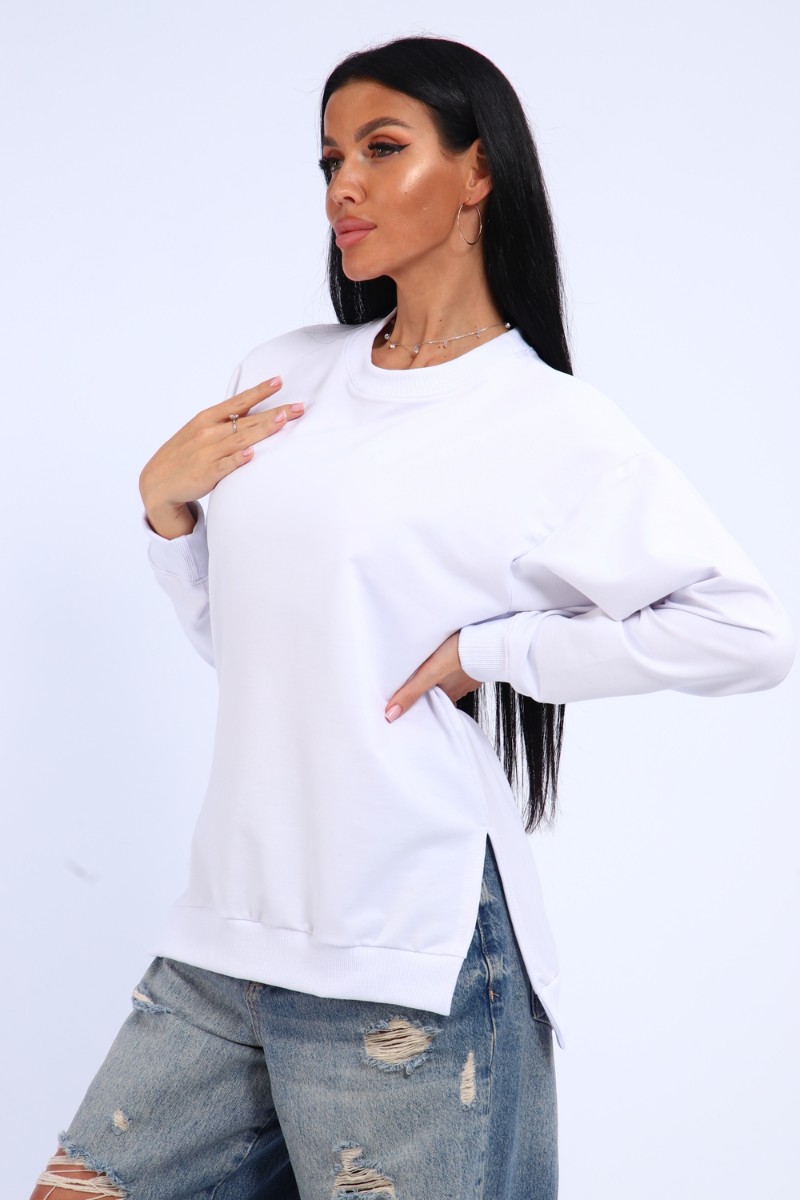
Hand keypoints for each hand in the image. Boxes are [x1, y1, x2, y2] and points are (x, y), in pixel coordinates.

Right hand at [139, 376, 304, 537]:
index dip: (259, 391)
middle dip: (275, 413)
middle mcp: (208, 433)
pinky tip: (252, 453)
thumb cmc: (184, 454)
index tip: (279, 381)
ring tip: (283, 421)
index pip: (238, 402)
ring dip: (262, 430)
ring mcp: (208, 453)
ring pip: (240, 439)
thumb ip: (224, 422)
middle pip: (247, 420)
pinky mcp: (207, 473)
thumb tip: (252, 411)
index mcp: (207, 418)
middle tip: (299, 408)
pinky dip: (238, 459)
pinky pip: (226, 465)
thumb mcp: (199, 430)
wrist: (158, 482)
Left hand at [384, 632, 480, 721]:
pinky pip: (461, 668)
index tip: (410, 702)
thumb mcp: (429, 674)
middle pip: (439, 691)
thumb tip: (390, 715)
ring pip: (450, 679)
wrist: (488, 639)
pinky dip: (454, 666)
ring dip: (441, 676)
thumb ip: (410, 693)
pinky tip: (450, 658)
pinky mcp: (475, 662)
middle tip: (417, 683)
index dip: (420, 702)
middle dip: (429, 688)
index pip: (430, 703)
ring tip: (430, 669)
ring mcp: (468, 676)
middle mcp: (459, 688)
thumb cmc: (459, 653)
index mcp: (447, 694)